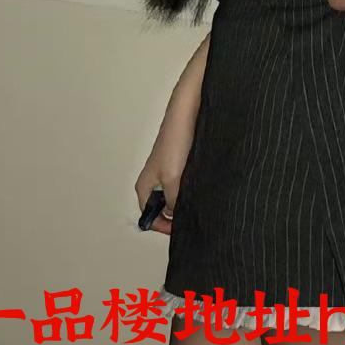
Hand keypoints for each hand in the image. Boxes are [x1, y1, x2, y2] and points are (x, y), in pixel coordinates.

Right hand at [134, 121, 192, 237]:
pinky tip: (201, 188)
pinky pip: (183, 185)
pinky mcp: (179, 165)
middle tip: (193, 217)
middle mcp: (153, 182)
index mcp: (144, 187)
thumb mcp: (172, 180)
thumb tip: (176, 216)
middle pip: (162, 208)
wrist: (187, 114)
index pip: (149, 217)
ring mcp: (166, 173)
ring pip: (174, 196)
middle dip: (176, 215)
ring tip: (198, 202)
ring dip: (185, 201)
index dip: (163, 226)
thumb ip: (173, 203)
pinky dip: (191, 189)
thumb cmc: (175, 144)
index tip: (180, 230)